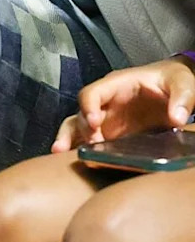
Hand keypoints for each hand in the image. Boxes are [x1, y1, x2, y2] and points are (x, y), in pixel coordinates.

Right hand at [52, 57, 194, 151]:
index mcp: (117, 85)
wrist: (175, 89)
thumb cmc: (173, 80)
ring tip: (59, 154)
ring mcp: (107, 119)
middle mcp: (106, 102)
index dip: (89, 106)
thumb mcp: (182, 83)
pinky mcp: (112, 134)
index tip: (95, 123)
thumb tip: (177, 118)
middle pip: (82, 113)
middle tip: (89, 146)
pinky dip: (79, 149)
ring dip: (69, 139)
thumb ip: (181, 98)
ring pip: (78, 127)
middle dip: (81, 130)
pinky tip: (73, 160)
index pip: (93, 93)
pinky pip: (89, 140)